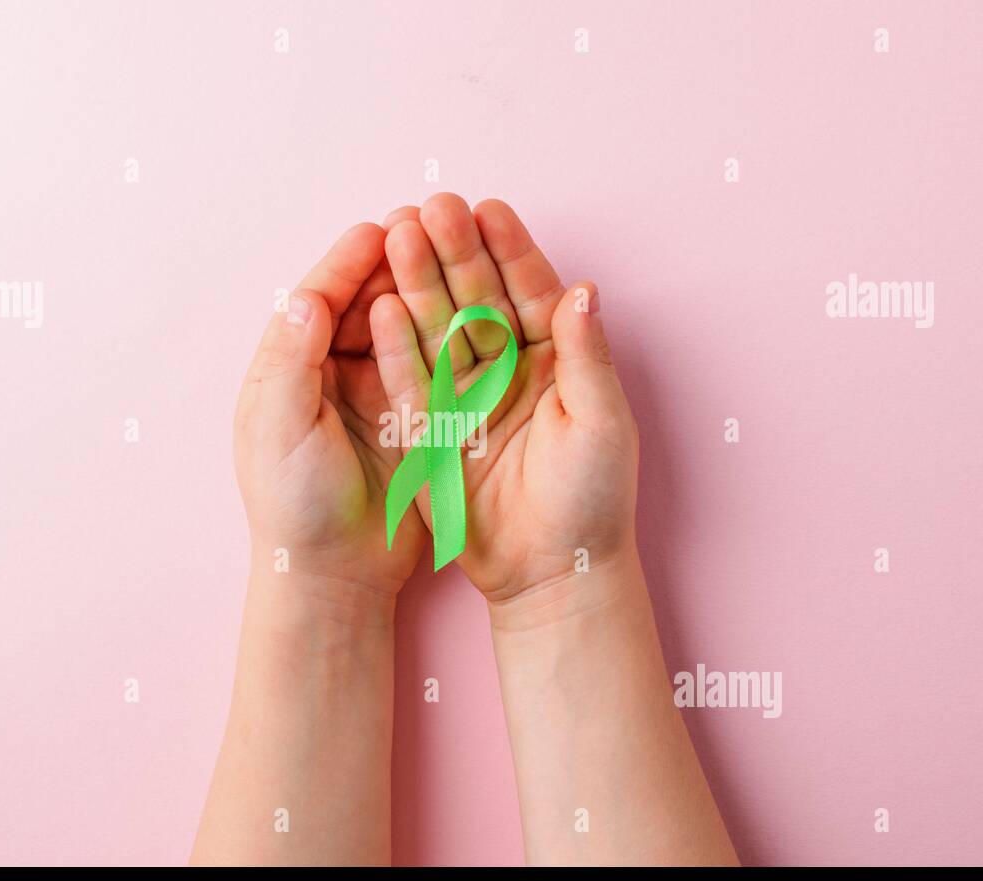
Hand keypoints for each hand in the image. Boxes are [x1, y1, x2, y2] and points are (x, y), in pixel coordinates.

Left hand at [234, 221, 426, 601]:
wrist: (333, 572)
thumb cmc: (294, 504)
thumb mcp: (279, 428)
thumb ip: (291, 360)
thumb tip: (305, 295)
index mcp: (289, 368)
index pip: (318, 299)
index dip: (349, 263)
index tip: (382, 229)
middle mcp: (330, 372)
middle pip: (364, 302)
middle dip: (393, 262)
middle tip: (429, 224)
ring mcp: (372, 393)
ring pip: (401, 326)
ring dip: (424, 287)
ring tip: (454, 249)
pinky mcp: (410, 417)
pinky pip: (430, 363)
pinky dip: (447, 333)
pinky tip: (472, 307)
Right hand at [368, 194, 638, 605]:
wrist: (549, 571)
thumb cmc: (592, 500)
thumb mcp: (601, 423)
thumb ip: (587, 355)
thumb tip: (583, 288)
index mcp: (555, 360)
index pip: (531, 292)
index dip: (510, 251)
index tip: (488, 208)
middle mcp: (509, 369)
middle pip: (478, 299)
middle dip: (455, 252)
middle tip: (432, 206)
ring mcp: (468, 396)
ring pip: (439, 330)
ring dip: (419, 284)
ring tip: (398, 236)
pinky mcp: (433, 428)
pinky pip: (412, 381)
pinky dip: (396, 347)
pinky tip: (381, 307)